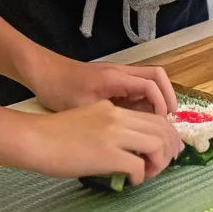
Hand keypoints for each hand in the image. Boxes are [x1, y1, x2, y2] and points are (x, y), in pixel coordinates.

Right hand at [23, 101, 182, 182]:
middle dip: (170, 147)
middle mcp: (119, 118)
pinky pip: (138, 166)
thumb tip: (127, 149)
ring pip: (156, 144)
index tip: (168, 148)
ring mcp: (114, 134)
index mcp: (115, 109)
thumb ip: (111, 129)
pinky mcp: (107, 154)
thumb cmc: (56, 134)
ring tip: (150, 173)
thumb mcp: (90, 120)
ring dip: (158, 162)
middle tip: (168, 162)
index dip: (167, 134)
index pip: (154, 118)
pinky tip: (132, 181)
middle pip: (161, 129)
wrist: (36, 139)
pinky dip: (140, 176)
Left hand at [25, 51, 176, 117]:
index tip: (161, 124)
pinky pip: (137, 89)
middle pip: (157, 77)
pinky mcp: (113, 82)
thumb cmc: (60, 89)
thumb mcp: (81, 106)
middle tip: (169, 123)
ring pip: (148, 83)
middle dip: (167, 97)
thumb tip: (128, 139)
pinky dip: (144, 103)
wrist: (43, 72)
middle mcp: (122, 73)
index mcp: (116, 78)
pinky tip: (139, 122)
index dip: (160, 103)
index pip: (150, 84)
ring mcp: (118, 76)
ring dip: (157, 101)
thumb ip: (106, 119)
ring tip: (158, 126)